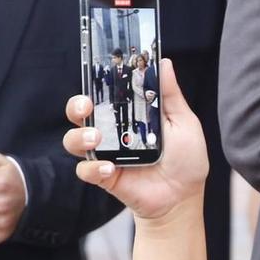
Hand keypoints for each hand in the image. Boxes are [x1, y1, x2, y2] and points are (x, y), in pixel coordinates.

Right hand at [65, 57, 207, 223]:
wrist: (183, 197)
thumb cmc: (186, 159)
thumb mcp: (183, 122)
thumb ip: (170, 95)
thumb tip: (163, 62)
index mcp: (130, 113)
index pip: (105, 92)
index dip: (96, 80)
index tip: (95, 70)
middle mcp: (112, 130)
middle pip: (80, 112)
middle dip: (76, 105)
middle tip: (87, 106)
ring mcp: (106, 153)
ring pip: (74, 139)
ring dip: (79, 136)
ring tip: (96, 139)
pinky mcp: (103, 176)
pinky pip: (85, 169)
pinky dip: (93, 168)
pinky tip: (110, 169)